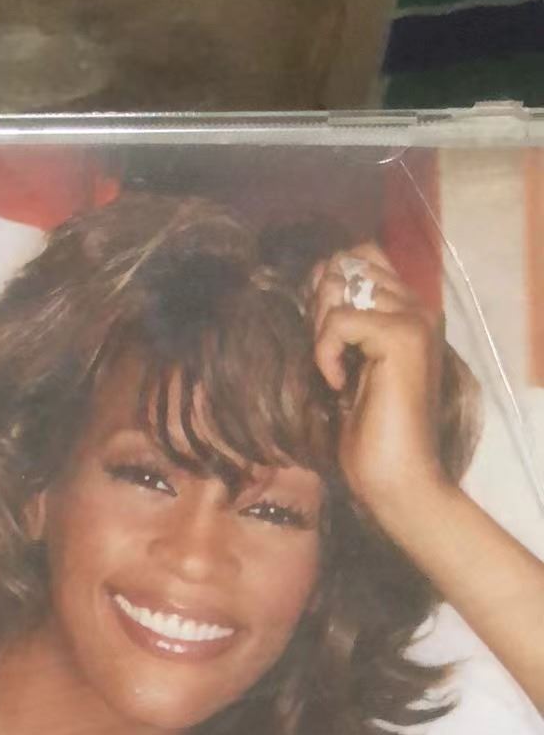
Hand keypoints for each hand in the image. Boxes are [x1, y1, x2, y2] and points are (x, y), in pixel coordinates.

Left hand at [312, 242, 447, 527]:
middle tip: (326, 356)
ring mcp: (414, 319)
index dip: (329, 280)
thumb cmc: (371, 436)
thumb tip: (317, 280)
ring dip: (320, 329)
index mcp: (409, 311)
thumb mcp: (348, 366)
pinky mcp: (403, 336)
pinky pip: (339, 321)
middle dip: (320, 304)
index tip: (319, 330)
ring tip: (333, 369)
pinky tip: (337, 384)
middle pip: (349, 263)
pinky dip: (325, 352)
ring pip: (341, 288)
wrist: (397, 479)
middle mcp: (418, 307)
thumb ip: (340, 324)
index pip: (362, 255)